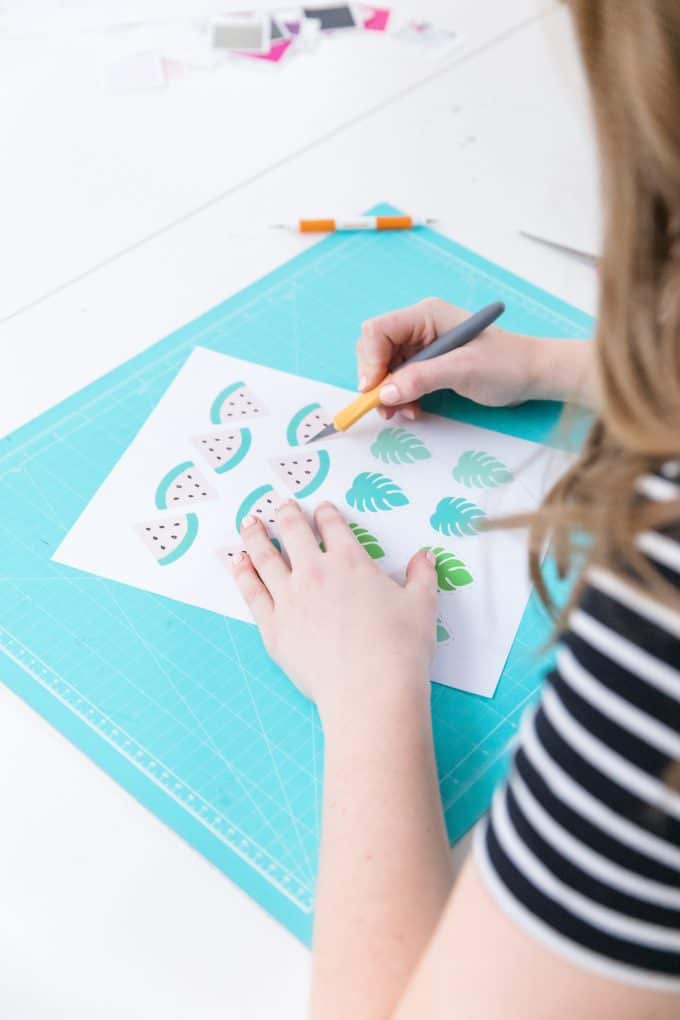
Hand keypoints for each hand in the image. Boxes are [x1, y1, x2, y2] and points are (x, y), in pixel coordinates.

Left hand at [231, 500, 437, 722]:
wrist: (369, 689)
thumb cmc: (400, 648)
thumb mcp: (422, 606)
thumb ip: (422, 576)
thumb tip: (425, 556)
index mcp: (350, 561)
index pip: (333, 527)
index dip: (326, 514)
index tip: (321, 508)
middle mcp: (315, 572)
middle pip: (293, 533)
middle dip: (286, 514)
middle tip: (280, 505)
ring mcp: (289, 599)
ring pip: (265, 557)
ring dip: (255, 536)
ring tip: (249, 522)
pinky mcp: (273, 627)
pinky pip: (251, 592)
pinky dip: (242, 573)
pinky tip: (237, 563)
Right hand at [356, 297, 594, 416]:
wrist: (532, 375)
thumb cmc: (505, 364)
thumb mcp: (462, 370)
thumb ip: (421, 379)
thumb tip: (385, 392)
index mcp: (425, 315)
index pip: (379, 331)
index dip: (369, 360)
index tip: (373, 390)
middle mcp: (419, 327)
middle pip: (376, 349)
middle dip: (377, 380)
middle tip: (386, 407)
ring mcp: (422, 346)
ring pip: (385, 369)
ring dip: (389, 393)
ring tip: (404, 413)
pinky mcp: (427, 365)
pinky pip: (400, 380)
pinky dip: (401, 398)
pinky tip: (413, 410)